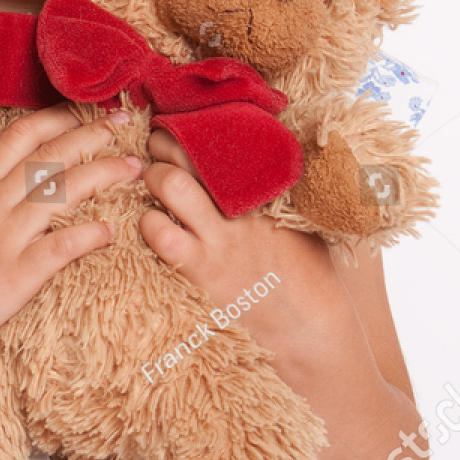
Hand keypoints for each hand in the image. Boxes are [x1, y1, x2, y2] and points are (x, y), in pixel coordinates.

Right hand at [0, 105, 142, 360]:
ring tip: (134, 167)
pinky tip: (111, 229)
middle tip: (123, 124)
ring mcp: (8, 236)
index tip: (82, 113)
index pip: (20, 137)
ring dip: (104, 174)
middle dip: (92, 135)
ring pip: (65, 193)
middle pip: (52, 156)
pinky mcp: (19, 273)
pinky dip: (91, 235)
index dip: (55, 120)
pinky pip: (64, 247)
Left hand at [139, 128, 354, 364]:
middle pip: (192, 152)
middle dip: (163, 143)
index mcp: (267, 192)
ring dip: (151, 177)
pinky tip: (150, 224)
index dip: (195, 127)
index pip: (225, 142)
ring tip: (147, 182)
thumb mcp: (306, 226)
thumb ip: (284, 196)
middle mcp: (241, 208)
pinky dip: (147, 223)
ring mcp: (219, 239)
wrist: (313, 334)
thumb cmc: (312, 280)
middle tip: (153, 146)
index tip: (180, 125)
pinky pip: (161, 236)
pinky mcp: (202, 271)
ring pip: (171, 185)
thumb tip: (277, 173)